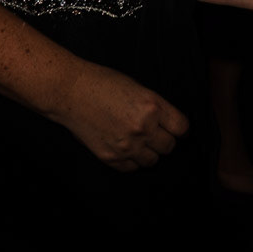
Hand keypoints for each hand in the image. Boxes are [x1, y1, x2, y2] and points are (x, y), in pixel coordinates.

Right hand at [54, 62, 188, 171]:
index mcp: (152, 106)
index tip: (178, 130)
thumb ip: (155, 107)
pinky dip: (132, 160)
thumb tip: (168, 124)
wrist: (71, 92)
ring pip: (152, 161)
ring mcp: (126, 145)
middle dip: (165, 140)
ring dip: (149, 152)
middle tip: (157, 134)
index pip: (181, 128)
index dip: (181, 129)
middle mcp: (142, 128)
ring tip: (140, 141)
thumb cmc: (103, 83)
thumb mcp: (138, 88)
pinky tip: (126, 148)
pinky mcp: (111, 157)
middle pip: (169, 146)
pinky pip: (132, 168)